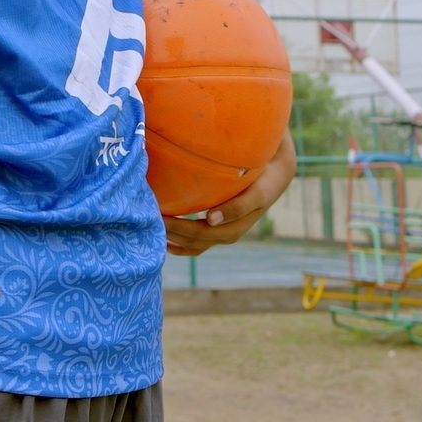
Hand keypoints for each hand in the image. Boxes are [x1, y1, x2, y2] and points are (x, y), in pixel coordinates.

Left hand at [163, 133, 296, 256]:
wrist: (274, 177)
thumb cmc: (264, 181)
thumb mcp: (256, 193)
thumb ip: (237, 207)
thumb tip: (210, 219)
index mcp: (232, 229)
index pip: (199, 233)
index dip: (177, 227)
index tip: (158, 214)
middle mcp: (225, 235)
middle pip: (191, 240)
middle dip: (169, 231)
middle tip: (147, 216)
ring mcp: (220, 233)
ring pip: (191, 244)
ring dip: (171, 238)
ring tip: (150, 226)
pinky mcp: (216, 228)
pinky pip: (194, 244)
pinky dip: (177, 243)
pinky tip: (162, 238)